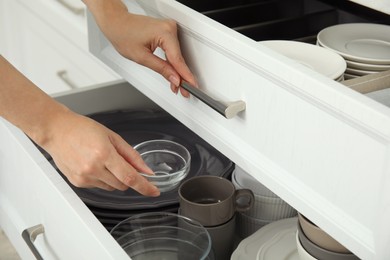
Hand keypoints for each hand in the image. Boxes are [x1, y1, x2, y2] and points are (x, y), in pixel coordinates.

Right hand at [43, 110, 159, 196]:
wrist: (56, 131)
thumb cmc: (82, 129)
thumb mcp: (112, 137)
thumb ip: (131, 155)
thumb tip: (145, 170)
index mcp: (104, 154)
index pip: (130, 177)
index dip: (144, 186)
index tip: (154, 191)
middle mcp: (93, 168)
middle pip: (122, 184)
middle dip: (127, 177)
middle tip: (120, 162)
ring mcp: (84, 177)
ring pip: (112, 187)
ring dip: (114, 178)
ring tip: (102, 159)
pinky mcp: (78, 183)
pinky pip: (99, 186)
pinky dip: (102, 178)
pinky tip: (93, 164)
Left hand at [84, 0, 196, 95]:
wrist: (116, 23)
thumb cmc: (123, 35)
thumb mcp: (142, 57)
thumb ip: (161, 69)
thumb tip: (174, 79)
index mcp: (164, 32)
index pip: (177, 59)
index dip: (184, 76)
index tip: (191, 86)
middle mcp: (169, 28)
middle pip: (179, 58)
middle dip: (180, 76)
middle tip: (183, 91)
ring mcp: (169, 28)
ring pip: (177, 55)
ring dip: (177, 70)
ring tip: (177, 85)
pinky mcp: (167, 31)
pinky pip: (173, 49)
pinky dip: (173, 61)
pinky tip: (174, 72)